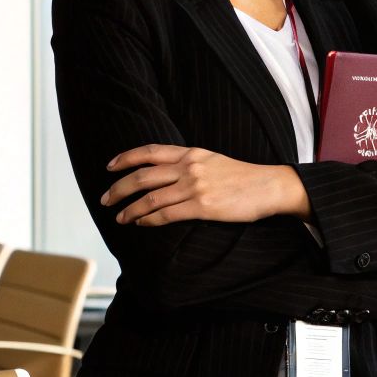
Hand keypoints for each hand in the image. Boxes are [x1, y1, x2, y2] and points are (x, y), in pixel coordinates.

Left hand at [103, 145, 303, 225]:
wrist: (270, 186)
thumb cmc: (245, 177)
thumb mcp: (214, 161)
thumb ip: (191, 164)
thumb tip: (168, 175)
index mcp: (192, 153)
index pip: (150, 152)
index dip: (125, 158)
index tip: (109, 167)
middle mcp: (189, 167)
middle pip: (142, 176)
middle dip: (119, 188)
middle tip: (105, 199)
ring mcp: (195, 187)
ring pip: (150, 198)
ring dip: (130, 210)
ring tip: (120, 217)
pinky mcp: (202, 206)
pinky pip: (167, 214)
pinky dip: (149, 220)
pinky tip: (142, 223)